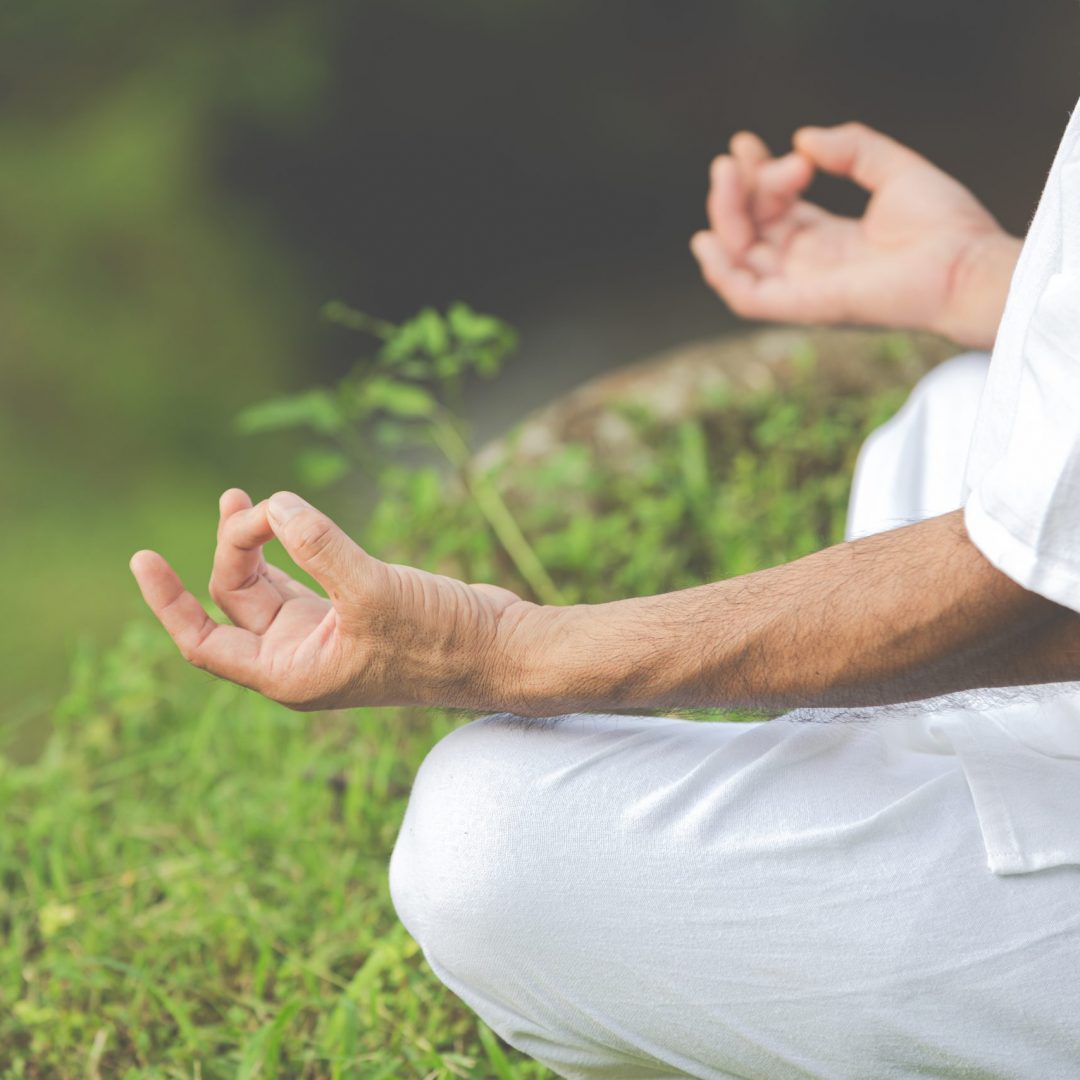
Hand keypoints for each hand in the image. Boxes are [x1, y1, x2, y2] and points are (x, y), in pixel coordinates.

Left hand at [129, 488, 525, 710]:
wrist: (499, 648)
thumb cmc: (438, 640)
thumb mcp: (372, 592)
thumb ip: (320, 547)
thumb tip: (275, 505)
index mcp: (290, 673)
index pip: (204, 642)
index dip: (167, 602)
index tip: (143, 558)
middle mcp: (300, 657)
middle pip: (236, 599)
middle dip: (233, 548)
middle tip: (249, 502)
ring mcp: (327, 633)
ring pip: (268, 584)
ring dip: (254, 543)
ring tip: (245, 498)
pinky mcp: (354, 609)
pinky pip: (303, 574)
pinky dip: (292, 544)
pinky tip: (289, 517)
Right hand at [690, 123, 1020, 347]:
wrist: (968, 265)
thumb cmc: (946, 227)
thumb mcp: (895, 169)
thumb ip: (851, 148)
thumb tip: (802, 139)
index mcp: (829, 241)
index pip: (772, 211)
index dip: (754, 176)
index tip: (749, 143)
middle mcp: (810, 267)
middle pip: (750, 230)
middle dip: (737, 190)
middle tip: (742, 155)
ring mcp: (804, 288)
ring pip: (739, 259)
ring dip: (723, 216)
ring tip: (728, 175)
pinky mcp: (804, 306)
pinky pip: (745, 299)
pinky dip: (720, 273)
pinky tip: (709, 238)